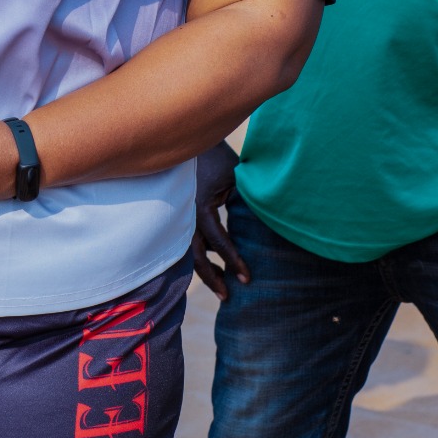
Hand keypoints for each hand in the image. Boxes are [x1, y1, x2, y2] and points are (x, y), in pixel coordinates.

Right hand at [192, 141, 249, 300]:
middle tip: (228, 296)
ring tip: (221, 287)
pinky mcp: (177, 214)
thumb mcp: (235, 177)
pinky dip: (199, 254)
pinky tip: (211, 265)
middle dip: (212, 277)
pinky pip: (186, 240)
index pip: (218, 240)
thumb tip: (260, 228)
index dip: (233, 261)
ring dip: (204, 269)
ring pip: (187, 251)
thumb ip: (243, 201)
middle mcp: (184, 213)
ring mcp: (178, 215)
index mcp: (199, 205)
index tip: (246, 279)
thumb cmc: (217, 157)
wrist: (189, 140)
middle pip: (195, 255)